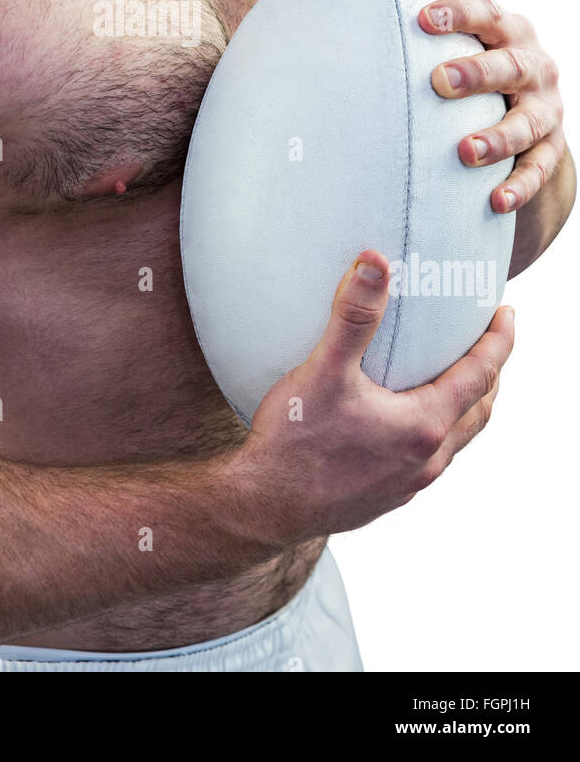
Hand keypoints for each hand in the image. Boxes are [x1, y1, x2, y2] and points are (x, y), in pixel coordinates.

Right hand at [235, 251, 513, 546]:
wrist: (263, 507)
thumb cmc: (294, 440)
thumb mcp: (324, 370)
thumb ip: (353, 315)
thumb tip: (374, 261)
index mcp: (423, 425)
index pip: (481, 375)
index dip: (499, 341)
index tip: (507, 312)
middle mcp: (426, 459)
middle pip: (479, 410)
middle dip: (491, 373)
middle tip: (489, 342)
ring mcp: (409, 483)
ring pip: (457, 439)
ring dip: (467, 405)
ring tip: (457, 377)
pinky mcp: (386, 496)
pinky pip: (429, 458)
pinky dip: (438, 429)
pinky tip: (407, 418)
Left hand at [419, 0, 563, 214]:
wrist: (531, 112)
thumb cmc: (478, 62)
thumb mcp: (463, 33)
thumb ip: (427, 1)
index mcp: (508, 30)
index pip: (487, 14)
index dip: (459, 14)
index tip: (423, 19)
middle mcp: (533, 65)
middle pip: (511, 65)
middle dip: (477, 72)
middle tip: (438, 82)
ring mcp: (546, 109)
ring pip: (528, 122)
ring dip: (498, 137)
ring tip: (465, 152)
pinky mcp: (550, 149)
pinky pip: (539, 169)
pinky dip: (519, 185)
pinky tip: (495, 201)